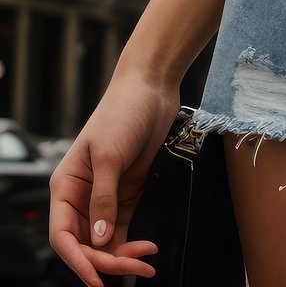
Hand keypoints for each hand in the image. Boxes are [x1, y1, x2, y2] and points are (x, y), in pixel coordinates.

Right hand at [48, 70, 179, 285]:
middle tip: (135, 267)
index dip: (76, 261)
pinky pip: (122, 230)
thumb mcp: (109, 155)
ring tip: (147, 263)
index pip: (63, 235)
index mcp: (66, 186)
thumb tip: (98, 239)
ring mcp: (104, 197)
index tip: (95, 278)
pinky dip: (132, 244)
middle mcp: (81, 196)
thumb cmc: (122, 112)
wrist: (152, 88)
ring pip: (104, 242)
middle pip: (85, 244)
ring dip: (123, 256)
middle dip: (107, 261)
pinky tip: (147, 249)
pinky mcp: (126, 195)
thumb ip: (104, 198)